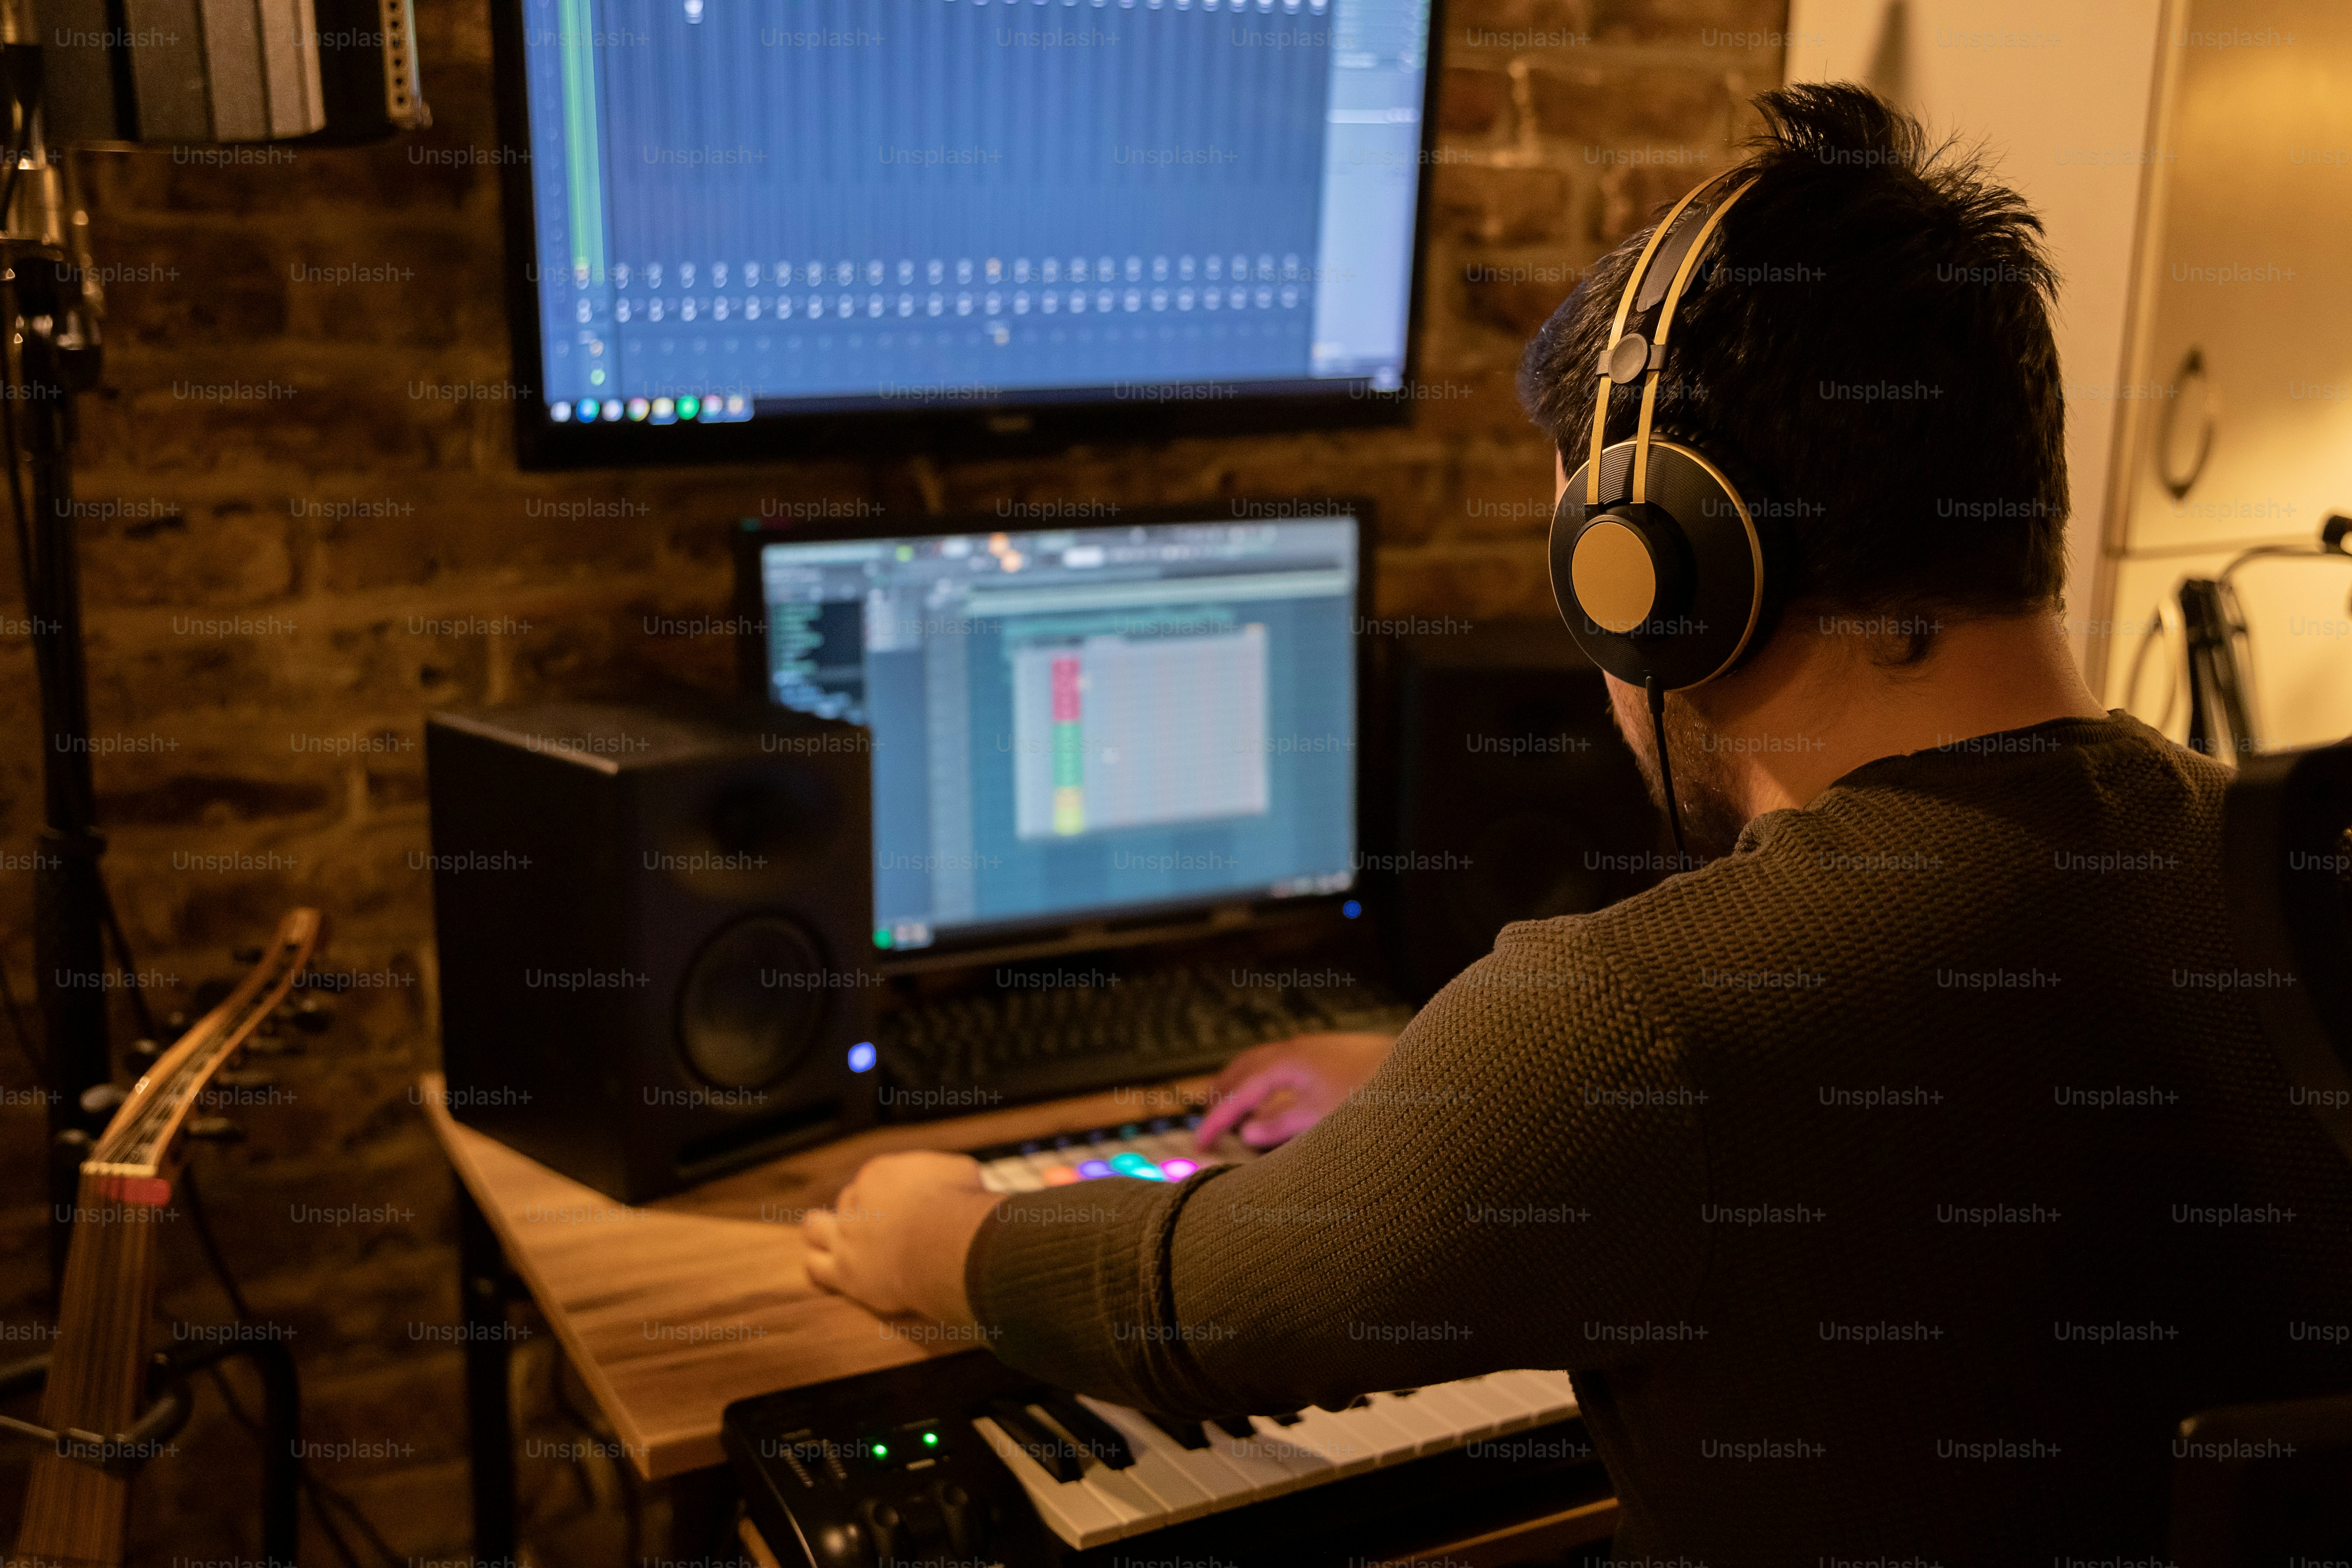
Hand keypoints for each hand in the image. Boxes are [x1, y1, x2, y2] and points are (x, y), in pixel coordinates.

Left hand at [803, 1151, 1000, 1323]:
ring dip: (819, 1229)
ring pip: (815, 1228)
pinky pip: (816, 1267)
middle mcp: (855, 1202)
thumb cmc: (958, 1205)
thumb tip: (951, 1179)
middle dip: (858, 1210)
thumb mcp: (960, 1172)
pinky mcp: (844, 1272)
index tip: (899, 1202)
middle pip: (847, 1201)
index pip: (873, 1179)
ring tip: (820, 1232)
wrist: (943, 1243)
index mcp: (880, 1174)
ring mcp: (845, 1237)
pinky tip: (819, 1266)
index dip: (884, 1191)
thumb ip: (945, 1174)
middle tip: (873, 1223)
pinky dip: (817, 1265)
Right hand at [1194, 1032, 1396, 1150]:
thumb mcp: (1323, 1117)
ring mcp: (1314, 1047)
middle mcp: (1297, 1048)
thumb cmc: (1373, 1090)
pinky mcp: (1331, 1052)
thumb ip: (1282, 1124)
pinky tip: (1279, 1096)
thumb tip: (1248, 1131)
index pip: (1241, 1092)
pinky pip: (1284, 1063)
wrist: (1419, 1066)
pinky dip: (1268, 1079)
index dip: (1219, 1119)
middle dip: (1223, 1090)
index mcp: (1288, 1062)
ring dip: (1244, 1082)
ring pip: (1265, 1062)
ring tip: (1234, 1103)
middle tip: (1205, 1113)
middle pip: (1245, 1067)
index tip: (1201, 1141)